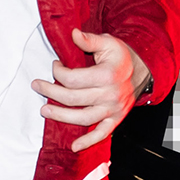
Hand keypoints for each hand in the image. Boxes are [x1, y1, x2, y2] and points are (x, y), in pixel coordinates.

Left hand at [32, 28, 151, 152]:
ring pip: (83, 118)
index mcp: (107, 75)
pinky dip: (89, 141)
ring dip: (61, 116)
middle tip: (37, 86)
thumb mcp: (107, 42)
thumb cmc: (120, 57)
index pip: (73, 79)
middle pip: (73, 98)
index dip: (58, 72)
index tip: (54, 66)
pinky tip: (75, 146)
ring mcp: (113, 109)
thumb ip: (89, 39)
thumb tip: (73, 33)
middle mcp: (111, 95)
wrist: (142, 71)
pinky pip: (102, 134)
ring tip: (44, 110)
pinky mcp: (116, 119)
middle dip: (51, 93)